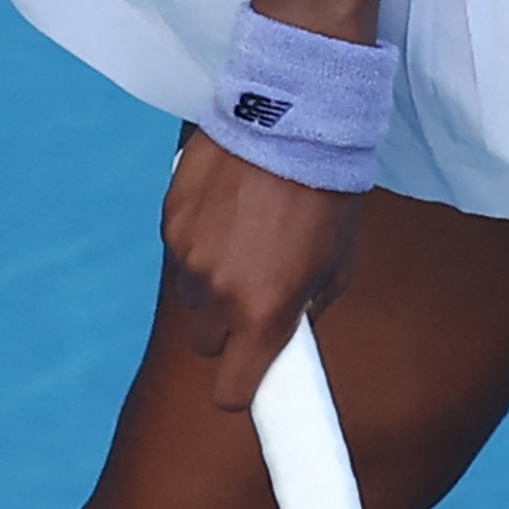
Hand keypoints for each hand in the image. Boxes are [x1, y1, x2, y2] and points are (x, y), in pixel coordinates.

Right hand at [161, 127, 364, 410]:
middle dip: (228, 326)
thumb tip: (286, 332)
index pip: (232, 390)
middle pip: (206, 342)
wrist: (297, 118)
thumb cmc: (328, 191)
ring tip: (249, 232)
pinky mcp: (170, 221)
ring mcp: (188, 256)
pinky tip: (230, 206)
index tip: (247, 378)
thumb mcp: (339, 260)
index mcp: (265, 310)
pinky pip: (180, 250)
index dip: (241, 387)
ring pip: (192, 294)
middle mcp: (219, 292)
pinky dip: (199, 238)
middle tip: (257, 287)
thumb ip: (309, 306)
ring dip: (213, 278)